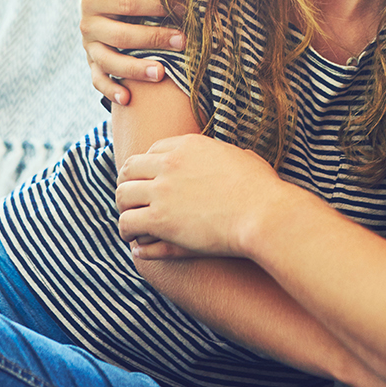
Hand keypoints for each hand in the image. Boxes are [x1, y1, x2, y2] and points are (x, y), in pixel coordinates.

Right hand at [79, 0, 185, 104]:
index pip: (126, 3)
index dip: (156, 5)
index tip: (185, 8)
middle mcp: (86, 23)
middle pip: (121, 35)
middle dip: (154, 38)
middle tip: (184, 41)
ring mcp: (88, 46)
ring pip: (110, 62)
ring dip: (135, 70)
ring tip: (162, 74)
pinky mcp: (92, 64)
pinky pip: (99, 80)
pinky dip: (111, 90)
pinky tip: (128, 98)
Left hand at [115, 134, 300, 258]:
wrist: (263, 214)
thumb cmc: (262, 190)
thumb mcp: (243, 158)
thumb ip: (227, 155)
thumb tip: (232, 157)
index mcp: (189, 145)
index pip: (152, 150)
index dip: (148, 167)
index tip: (150, 182)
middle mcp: (170, 163)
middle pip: (130, 168)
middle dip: (128, 184)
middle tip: (132, 201)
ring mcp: (162, 190)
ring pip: (122, 195)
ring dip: (125, 209)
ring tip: (131, 222)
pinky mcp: (160, 219)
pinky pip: (127, 222)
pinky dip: (127, 231)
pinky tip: (135, 241)